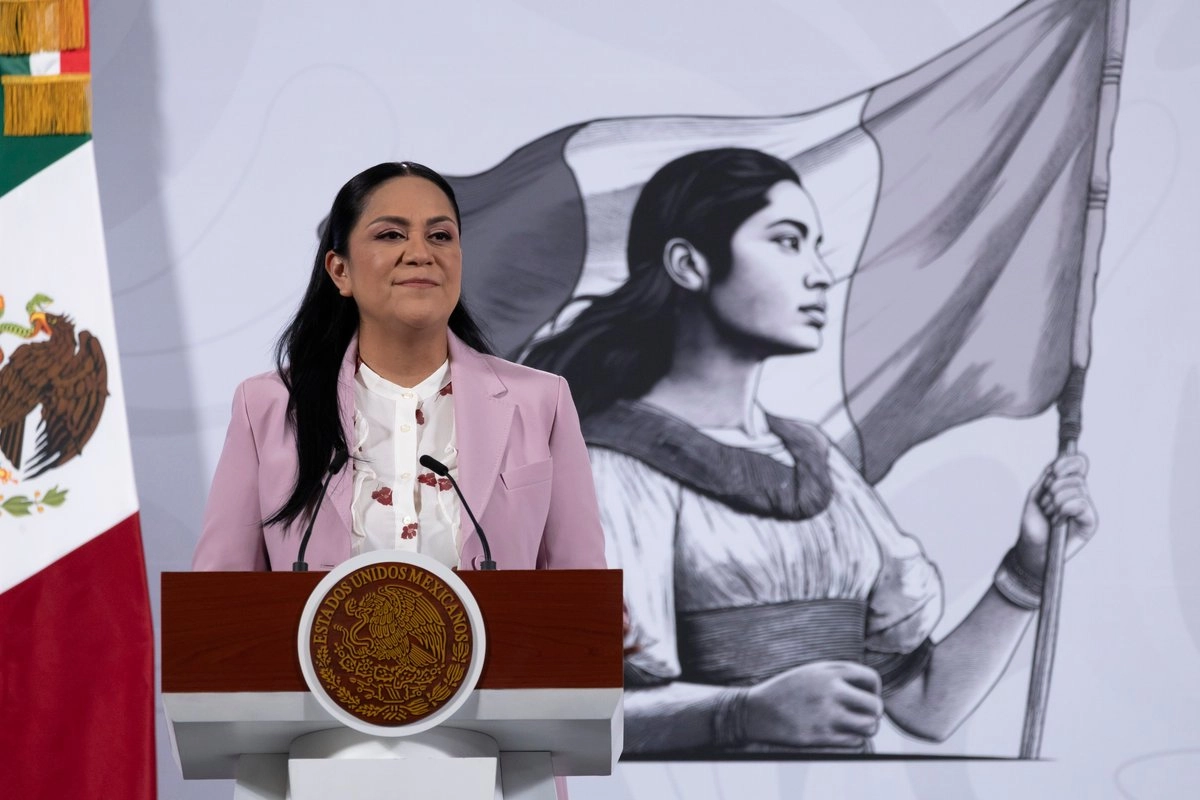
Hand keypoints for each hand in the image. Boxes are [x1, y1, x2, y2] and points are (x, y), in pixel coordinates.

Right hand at [743, 661, 882, 748]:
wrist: (755, 710)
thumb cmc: (787, 690)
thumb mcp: (812, 671)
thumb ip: (840, 674)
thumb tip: (871, 688)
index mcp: (829, 672)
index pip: (872, 679)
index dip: (874, 689)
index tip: (864, 696)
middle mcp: (830, 691)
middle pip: (875, 706)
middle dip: (873, 712)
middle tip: (862, 715)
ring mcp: (826, 715)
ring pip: (869, 726)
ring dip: (866, 728)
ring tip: (855, 726)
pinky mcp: (820, 736)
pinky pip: (855, 742)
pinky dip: (853, 739)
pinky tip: (841, 734)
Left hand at [1016, 453, 1097, 574]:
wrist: (1033, 549)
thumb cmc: (1033, 525)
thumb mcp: (1035, 496)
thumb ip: (1047, 478)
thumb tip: (1058, 463)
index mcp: (1068, 485)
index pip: (1079, 463)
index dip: (1067, 463)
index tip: (1052, 471)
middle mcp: (1080, 494)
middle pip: (1075, 476)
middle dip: (1053, 489)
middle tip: (1046, 505)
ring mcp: (1086, 507)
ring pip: (1077, 488)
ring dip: (1055, 502)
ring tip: (1050, 515)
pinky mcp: (1090, 521)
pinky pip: (1081, 503)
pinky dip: (1064, 510)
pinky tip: (1058, 522)